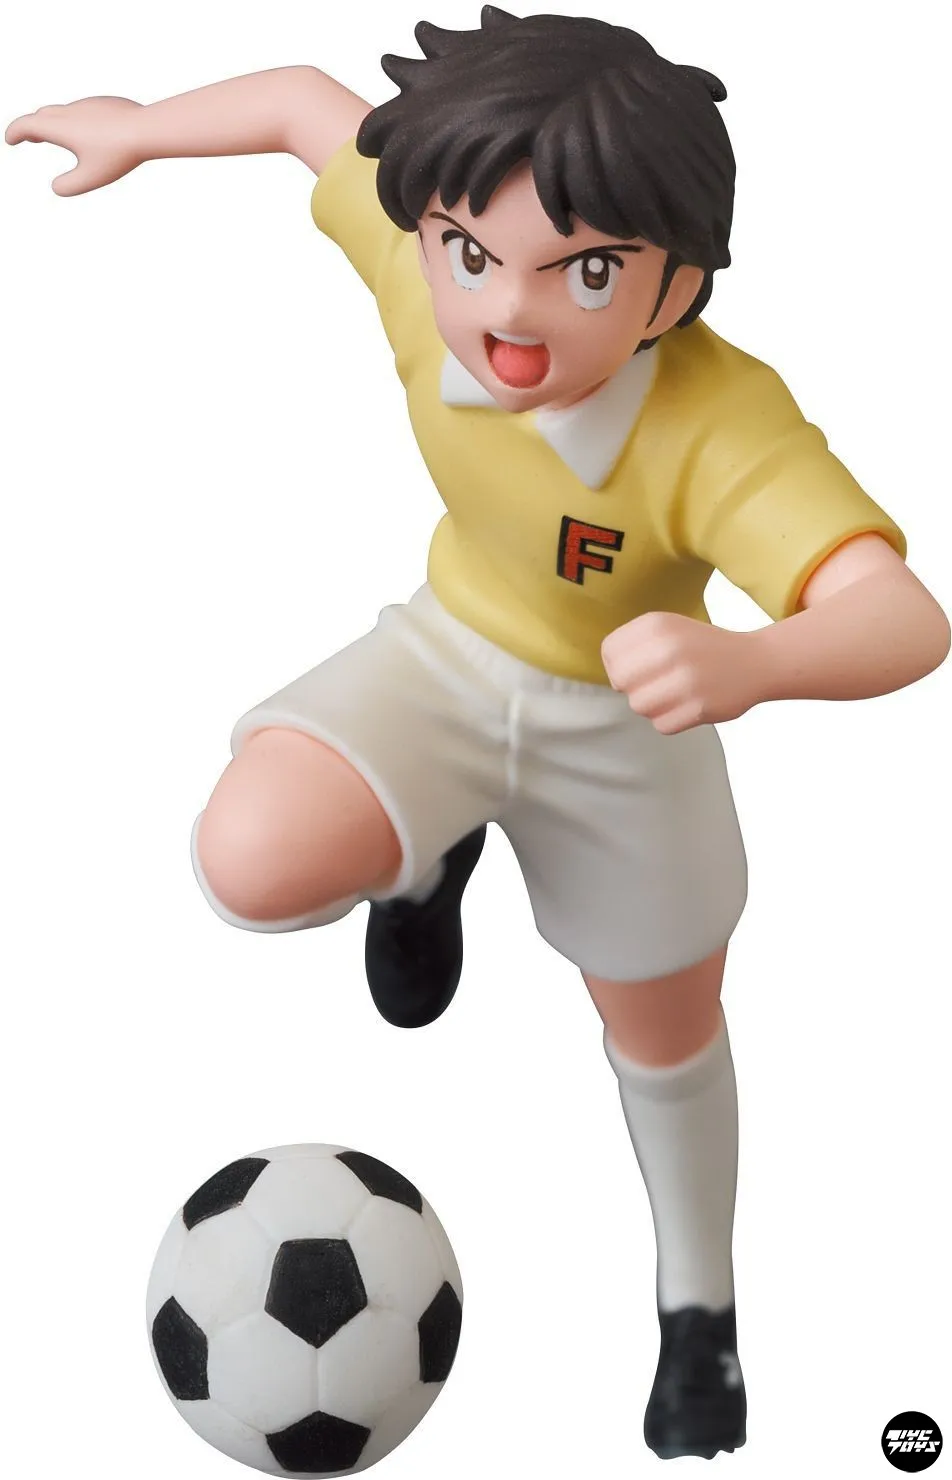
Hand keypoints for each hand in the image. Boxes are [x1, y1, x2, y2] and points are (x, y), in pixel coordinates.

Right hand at [6, 96, 143, 195]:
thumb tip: (56, 188)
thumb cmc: (118, 153)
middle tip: (29, 138)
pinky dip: (75, 121)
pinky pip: (84, 111)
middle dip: (32, 126)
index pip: (27, 125)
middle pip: (42, 115)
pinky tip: (88, 133)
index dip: (15, 132)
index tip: (10, 140)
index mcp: (60, 127)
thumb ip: (68, 186)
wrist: (146, 128)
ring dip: (54, 122)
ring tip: (55, 134)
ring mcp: (87, 105)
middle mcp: (70, 111)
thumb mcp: (91, 177)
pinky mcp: (104, 104)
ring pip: (63, 111)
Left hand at [602, 612, 766, 733]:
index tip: (638, 667)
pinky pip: (662, 725)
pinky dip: (671, 720)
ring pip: (639, 706)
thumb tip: (613, 675)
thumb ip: (634, 645)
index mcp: (658, 624)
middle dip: (632, 687)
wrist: (755, 662)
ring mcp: (686, 679)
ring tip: (673, 694)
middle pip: (620, 681)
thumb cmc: (702, 648)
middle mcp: (670, 648)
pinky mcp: (700, 707)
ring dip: (652, 706)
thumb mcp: (668, 628)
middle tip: (654, 684)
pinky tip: (687, 705)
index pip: (610, 652)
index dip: (618, 664)